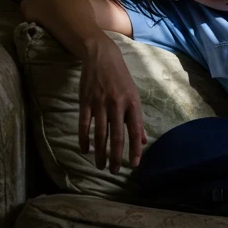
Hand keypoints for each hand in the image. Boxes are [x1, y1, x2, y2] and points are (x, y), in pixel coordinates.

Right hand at [78, 36, 147, 172]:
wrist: (102, 56)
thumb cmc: (121, 78)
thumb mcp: (134, 95)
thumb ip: (137, 119)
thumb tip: (143, 140)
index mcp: (132, 103)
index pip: (135, 131)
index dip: (135, 150)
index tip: (134, 165)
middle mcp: (117, 105)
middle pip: (117, 137)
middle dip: (117, 157)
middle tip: (116, 171)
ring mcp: (100, 103)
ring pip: (100, 134)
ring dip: (100, 153)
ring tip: (101, 166)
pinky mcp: (86, 102)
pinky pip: (84, 125)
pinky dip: (84, 139)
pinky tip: (85, 150)